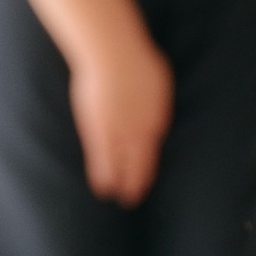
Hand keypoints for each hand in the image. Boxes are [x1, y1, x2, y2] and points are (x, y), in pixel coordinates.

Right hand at [68, 24, 172, 201]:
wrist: (115, 56)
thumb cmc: (134, 56)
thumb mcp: (154, 73)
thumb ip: (152, 87)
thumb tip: (152, 86)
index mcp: (156, 114)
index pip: (153, 142)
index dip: (148, 157)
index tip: (145, 167)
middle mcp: (142, 130)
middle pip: (142, 161)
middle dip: (139, 179)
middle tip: (136, 196)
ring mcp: (120, 132)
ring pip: (123, 165)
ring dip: (123, 184)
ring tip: (122, 198)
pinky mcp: (99, 132)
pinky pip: (102, 160)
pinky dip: (102, 175)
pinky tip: (102, 189)